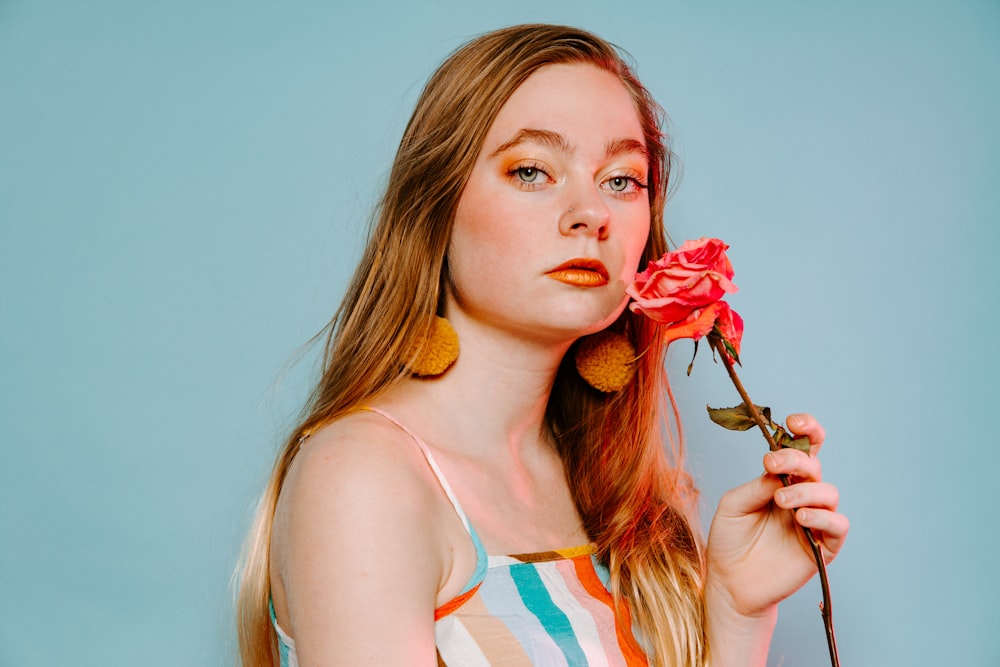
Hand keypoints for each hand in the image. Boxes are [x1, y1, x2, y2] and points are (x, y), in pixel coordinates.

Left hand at [705, 413, 848, 619]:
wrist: (729, 583)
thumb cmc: (729, 541)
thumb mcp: (733, 506)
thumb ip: (756, 486)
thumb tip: (778, 469)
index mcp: (780, 481)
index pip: (803, 449)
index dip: (806, 430)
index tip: (793, 421)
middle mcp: (801, 497)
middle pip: (814, 466)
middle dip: (795, 459)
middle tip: (771, 465)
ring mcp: (813, 521)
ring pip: (828, 492)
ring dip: (806, 490)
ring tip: (781, 501)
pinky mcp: (823, 547)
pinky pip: (838, 525)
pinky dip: (824, 516)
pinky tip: (801, 517)